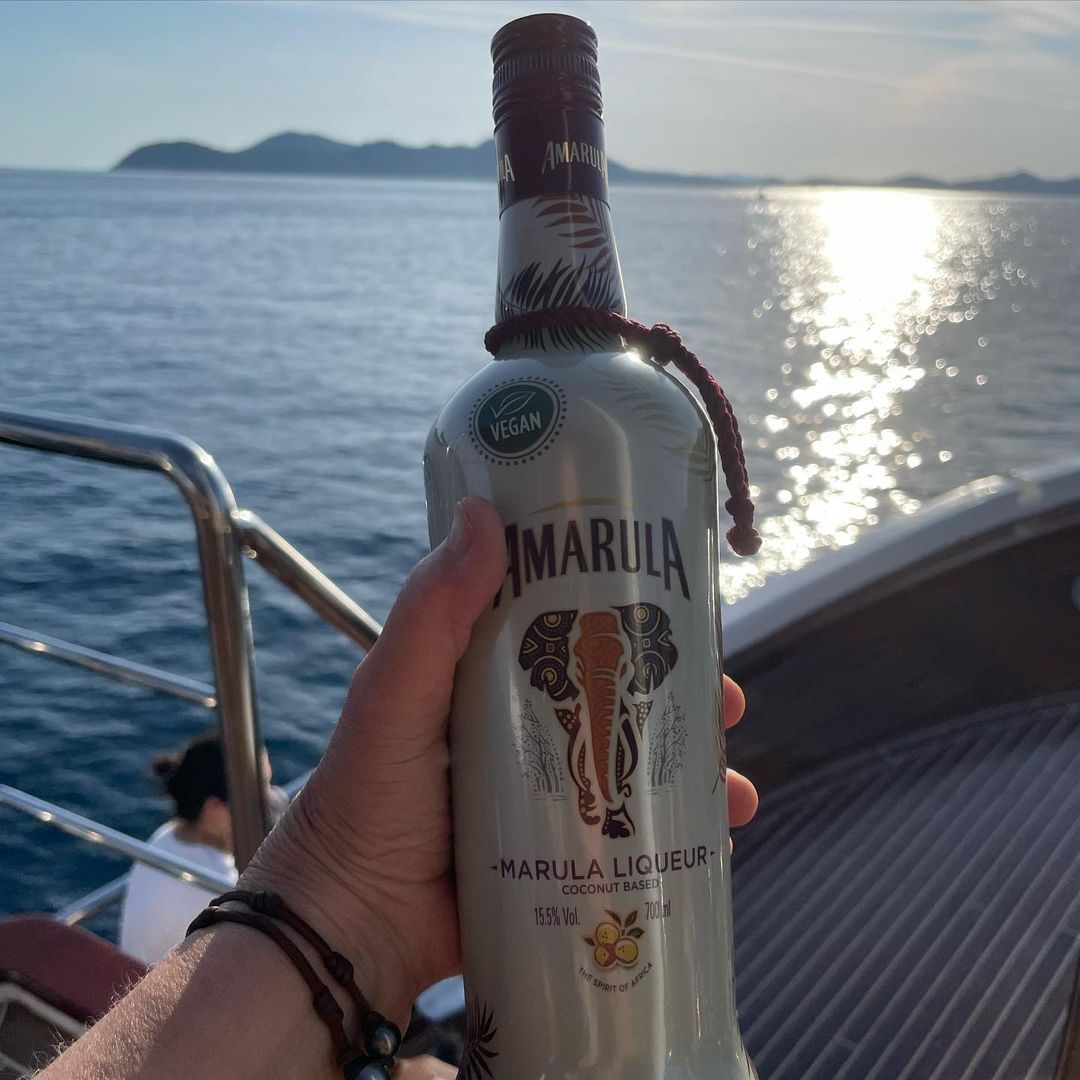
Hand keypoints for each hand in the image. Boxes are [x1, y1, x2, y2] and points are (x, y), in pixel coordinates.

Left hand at [242, 497, 757, 1023]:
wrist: (352, 924)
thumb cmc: (366, 797)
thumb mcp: (394, 693)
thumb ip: (432, 611)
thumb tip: (481, 512)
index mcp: (490, 675)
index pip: (570, 622)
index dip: (628, 607)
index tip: (679, 599)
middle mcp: (528, 726)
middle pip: (622, 696)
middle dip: (683, 694)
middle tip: (727, 699)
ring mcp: (551, 793)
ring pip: (640, 765)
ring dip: (696, 768)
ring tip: (734, 782)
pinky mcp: (564, 855)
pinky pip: (636, 837)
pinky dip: (683, 834)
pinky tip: (721, 834)